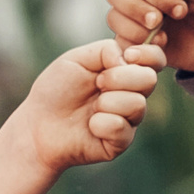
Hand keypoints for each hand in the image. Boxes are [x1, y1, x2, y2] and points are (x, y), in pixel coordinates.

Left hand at [8, 39, 165, 170]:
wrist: (37, 123)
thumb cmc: (56, 89)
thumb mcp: (77, 59)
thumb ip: (106, 50)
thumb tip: (130, 60)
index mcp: (125, 71)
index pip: (156, 59)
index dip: (148, 55)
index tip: (128, 56)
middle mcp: (132, 94)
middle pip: (149, 80)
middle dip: (120, 78)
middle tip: (97, 83)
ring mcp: (128, 119)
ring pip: (137, 105)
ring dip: (108, 102)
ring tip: (91, 107)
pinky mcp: (120, 143)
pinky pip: (122, 128)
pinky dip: (101, 124)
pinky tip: (89, 126)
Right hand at [104, 0, 193, 74]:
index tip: (182, 10)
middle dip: (136, 10)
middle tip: (159, 23)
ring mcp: (137, 14)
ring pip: (113, 17)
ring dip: (136, 31)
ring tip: (164, 39)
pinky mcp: (136, 37)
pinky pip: (120, 42)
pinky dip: (137, 49)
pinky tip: (160, 50)